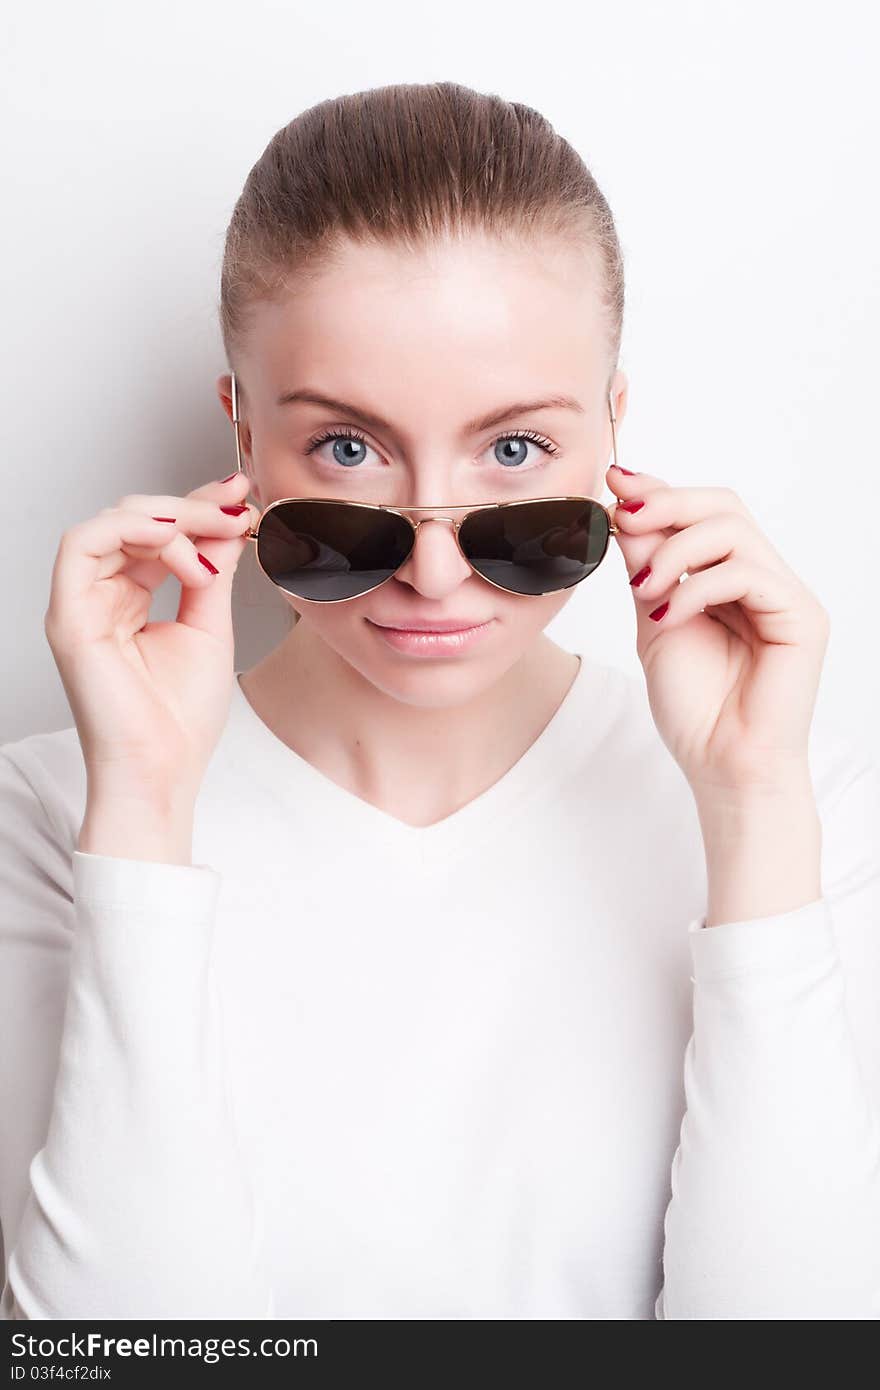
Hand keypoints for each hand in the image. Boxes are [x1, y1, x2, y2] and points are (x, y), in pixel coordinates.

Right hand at [44, 471, 256, 811]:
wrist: (163, 771)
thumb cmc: (181, 718)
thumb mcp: (210, 625)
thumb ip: (213, 570)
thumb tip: (229, 521)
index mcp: (131, 598)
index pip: (158, 533)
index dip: (198, 505)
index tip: (241, 493)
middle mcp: (102, 595)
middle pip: (135, 519)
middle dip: (191, 506)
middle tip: (237, 510)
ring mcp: (81, 603)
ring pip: (111, 522)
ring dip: (169, 517)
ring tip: (213, 537)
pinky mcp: (68, 615)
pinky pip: (82, 543)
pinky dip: (132, 530)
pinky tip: (178, 547)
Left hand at [606, 464, 830, 799]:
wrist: (722, 767)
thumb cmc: (695, 708)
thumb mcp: (653, 622)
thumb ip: (645, 568)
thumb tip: (621, 508)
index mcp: (731, 578)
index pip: (702, 513)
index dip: (658, 492)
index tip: (613, 482)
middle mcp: (764, 579)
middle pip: (723, 506)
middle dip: (665, 505)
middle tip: (622, 519)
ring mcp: (786, 595)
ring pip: (733, 530)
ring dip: (674, 551)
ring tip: (643, 589)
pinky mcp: (802, 616)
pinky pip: (747, 573)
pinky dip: (697, 588)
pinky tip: (668, 616)